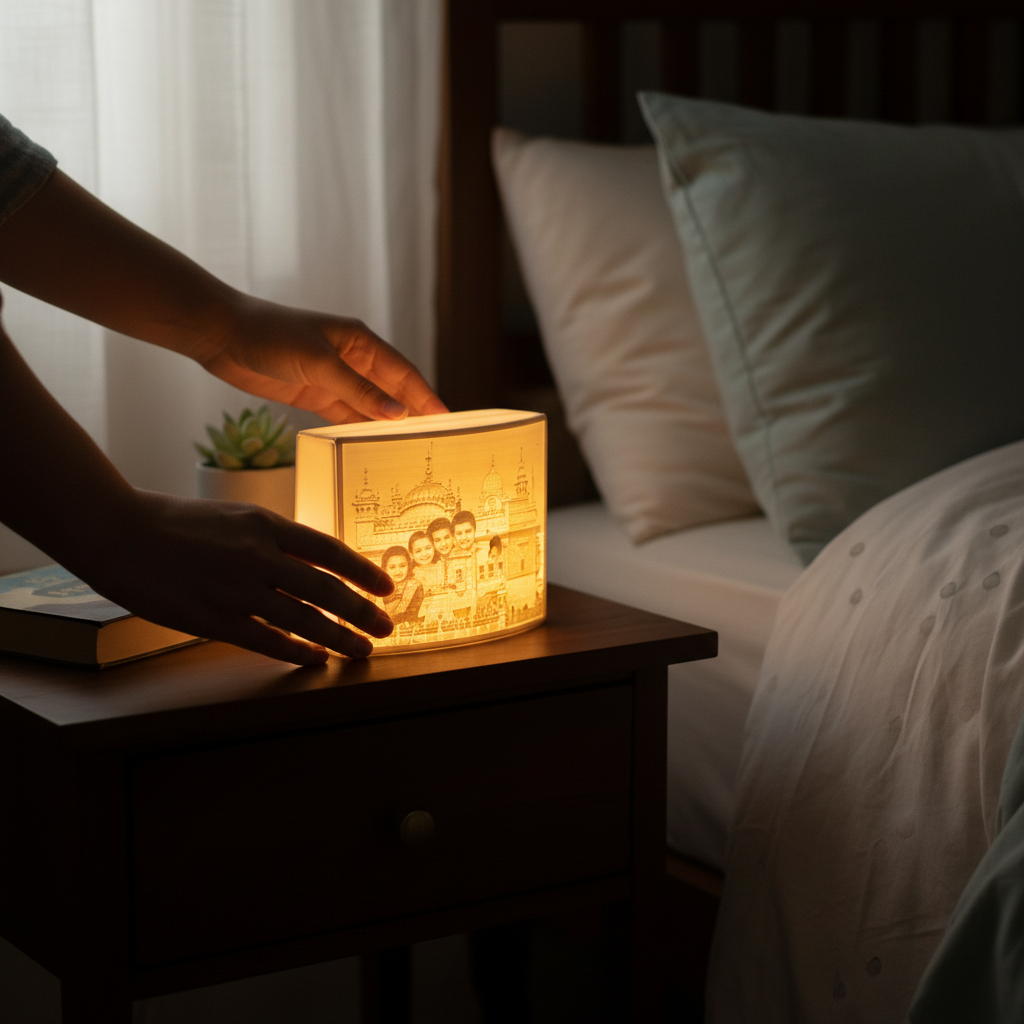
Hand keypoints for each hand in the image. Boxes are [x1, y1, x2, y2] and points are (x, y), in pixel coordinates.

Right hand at [84, 490, 395, 663]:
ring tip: (362, 650)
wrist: (121, 532)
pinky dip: (298, 652)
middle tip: (386, 626)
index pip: (330, 551)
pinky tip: (316, 659)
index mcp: (266, 524)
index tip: (386, 587)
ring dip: (339, 638)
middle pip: (327, 590)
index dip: (363, 572)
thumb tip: (314, 564)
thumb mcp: (236, 516)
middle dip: (362, 612)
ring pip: (304, 620)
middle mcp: (259, 556)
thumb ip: (274, 539)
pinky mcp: (215, 619)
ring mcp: (238, 590)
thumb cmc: (178, 523)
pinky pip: (268, 641)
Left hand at [197, 294, 448, 423]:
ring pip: (369, 406)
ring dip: (386, 426)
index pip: (403, 373)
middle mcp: (352, 359)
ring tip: (407, 451)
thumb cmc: (270, 335)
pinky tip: (371, 447)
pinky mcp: (314, 394)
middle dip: (412, 414)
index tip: (446, 419)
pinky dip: (358, 430)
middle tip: (434, 441)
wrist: (221, 334)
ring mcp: (333, 378)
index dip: (426, 396)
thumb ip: (357, 391)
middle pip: (390, 391)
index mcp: (360, 341)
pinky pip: (345, 416)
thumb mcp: (318, 364)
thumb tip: (396, 412)